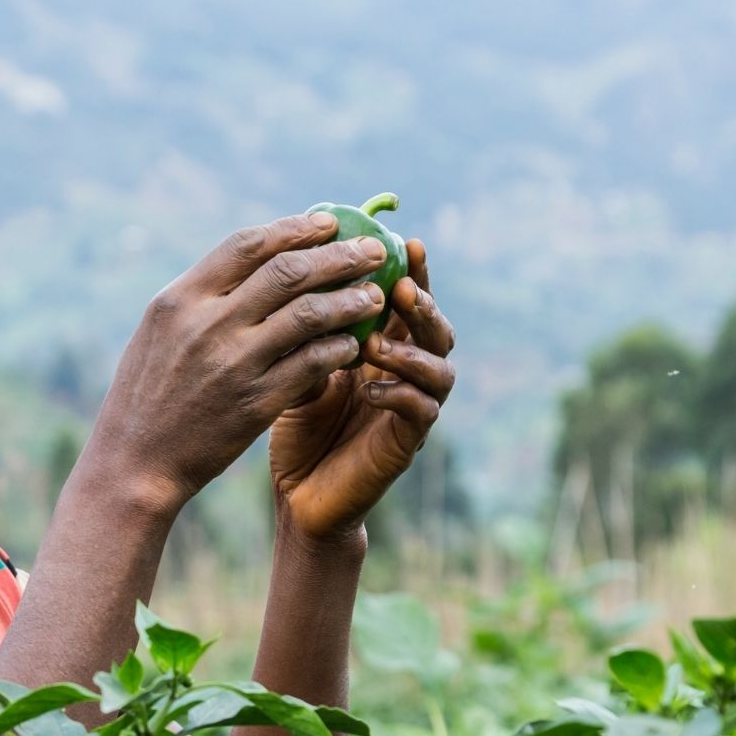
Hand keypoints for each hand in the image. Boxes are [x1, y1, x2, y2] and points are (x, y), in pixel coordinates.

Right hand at [86, 213, 388, 512]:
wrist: (136, 461)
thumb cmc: (148, 394)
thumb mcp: (160, 332)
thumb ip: (203, 297)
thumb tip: (258, 262)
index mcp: (180, 299)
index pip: (247, 245)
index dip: (294, 229)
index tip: (329, 223)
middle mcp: (207, 324)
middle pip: (288, 272)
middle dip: (340, 256)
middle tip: (373, 252)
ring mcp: (234, 364)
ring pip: (309, 314)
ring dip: (350, 300)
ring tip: (374, 297)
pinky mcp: (255, 403)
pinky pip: (312, 364)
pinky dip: (338, 349)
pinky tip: (352, 345)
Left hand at [268, 239, 455, 541]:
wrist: (298, 493)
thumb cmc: (297, 426)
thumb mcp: (294, 367)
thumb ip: (307, 330)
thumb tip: (302, 273)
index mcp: (386, 347)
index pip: (407, 302)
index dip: (414, 272)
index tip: (405, 242)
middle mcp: (407, 374)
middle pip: (436, 328)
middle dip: (423, 304)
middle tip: (399, 288)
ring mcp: (413, 408)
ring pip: (440, 369)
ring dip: (410, 351)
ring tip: (374, 344)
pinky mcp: (407, 444)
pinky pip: (421, 412)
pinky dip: (399, 395)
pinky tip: (369, 388)